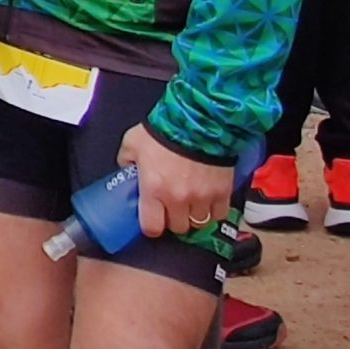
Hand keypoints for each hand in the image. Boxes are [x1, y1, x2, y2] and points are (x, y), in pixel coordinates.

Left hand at [118, 123, 235, 239]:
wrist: (198, 121)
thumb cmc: (162, 131)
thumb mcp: (132, 142)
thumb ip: (126, 160)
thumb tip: (127, 170)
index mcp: (153, 189)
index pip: (152, 227)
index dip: (151, 226)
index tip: (152, 219)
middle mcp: (178, 199)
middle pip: (178, 227)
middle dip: (173, 219)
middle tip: (171, 207)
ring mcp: (203, 198)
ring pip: (200, 223)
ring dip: (194, 215)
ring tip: (190, 203)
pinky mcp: (223, 193)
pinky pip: (219, 213)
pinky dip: (214, 210)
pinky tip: (208, 200)